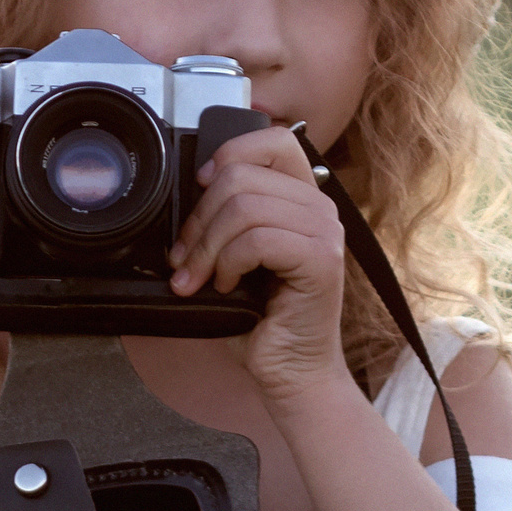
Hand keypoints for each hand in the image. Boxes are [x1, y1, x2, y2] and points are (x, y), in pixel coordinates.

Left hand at [167, 126, 350, 404]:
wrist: (290, 371)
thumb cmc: (262, 318)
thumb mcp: (236, 254)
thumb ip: (226, 216)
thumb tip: (185, 193)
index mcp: (302, 198)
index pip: (272, 139)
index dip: (228, 155)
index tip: (199, 190)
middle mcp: (320, 208)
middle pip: (242, 175)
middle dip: (199, 219)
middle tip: (186, 258)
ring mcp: (326, 233)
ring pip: (244, 206)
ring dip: (208, 247)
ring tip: (203, 277)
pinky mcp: (322, 261)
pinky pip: (257, 239)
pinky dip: (228, 263)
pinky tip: (228, 286)